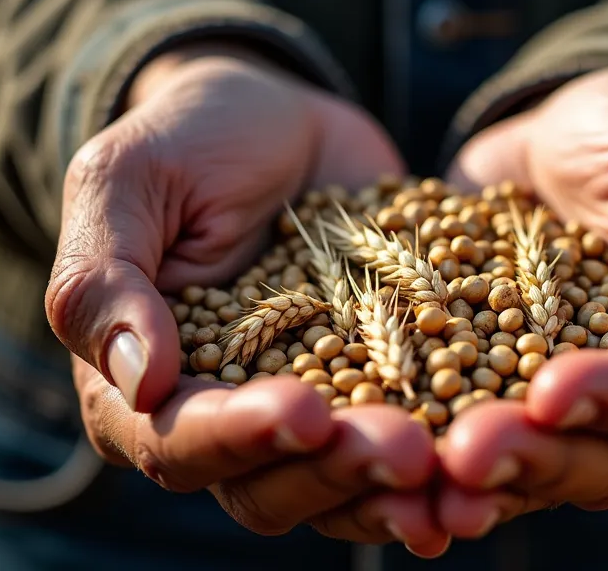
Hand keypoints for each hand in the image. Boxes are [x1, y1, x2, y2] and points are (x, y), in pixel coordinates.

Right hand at [45, 44, 447, 554]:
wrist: (279, 119)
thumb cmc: (185, 141)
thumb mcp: (126, 180)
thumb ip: (104, 277)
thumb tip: (142, 380)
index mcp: (142, 387)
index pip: (174, 441)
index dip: (235, 439)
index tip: (300, 411)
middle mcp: (226, 419)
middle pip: (268, 487)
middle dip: (336, 474)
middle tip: (403, 450)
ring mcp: (311, 412)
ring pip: (344, 486)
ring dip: (397, 489)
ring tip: (456, 474)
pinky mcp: (384, 390)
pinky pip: (415, 441)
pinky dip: (451, 457)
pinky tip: (503, 453)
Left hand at [437, 65, 607, 534]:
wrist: (558, 128)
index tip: (555, 391)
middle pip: (599, 457)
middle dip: (536, 457)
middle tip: (467, 453)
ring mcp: (551, 397)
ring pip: (527, 462)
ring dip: (477, 471)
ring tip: (420, 470)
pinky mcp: (480, 385)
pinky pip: (454, 429)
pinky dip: (421, 443)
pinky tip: (372, 443)